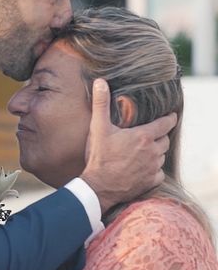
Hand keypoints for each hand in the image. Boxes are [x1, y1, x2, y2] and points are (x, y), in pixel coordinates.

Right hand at [81, 79, 176, 212]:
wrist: (99, 186)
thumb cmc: (99, 156)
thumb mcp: (98, 127)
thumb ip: (101, 104)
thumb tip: (100, 82)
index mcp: (143, 136)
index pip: (166, 123)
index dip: (169, 118)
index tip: (170, 116)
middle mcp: (152, 152)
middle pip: (165, 140)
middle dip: (160, 136)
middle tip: (150, 134)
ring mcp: (153, 168)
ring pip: (162, 156)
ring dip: (155, 153)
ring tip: (143, 151)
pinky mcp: (150, 181)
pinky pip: (158, 173)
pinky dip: (153, 169)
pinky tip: (141, 168)